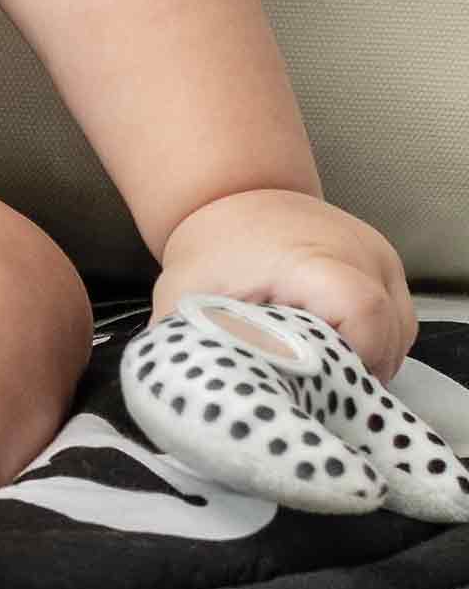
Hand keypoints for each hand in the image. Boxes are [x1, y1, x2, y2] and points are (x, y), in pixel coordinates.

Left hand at [155, 189, 415, 378]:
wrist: (235, 194)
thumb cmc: (212, 247)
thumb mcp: (187, 295)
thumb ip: (194, 344)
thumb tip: (197, 392)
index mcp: (310, 260)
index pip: (363, 311)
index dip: (354, 357)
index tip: (325, 387)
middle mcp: (358, 253)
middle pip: (391, 329)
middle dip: (361, 371)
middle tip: (321, 394)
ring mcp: (378, 255)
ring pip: (402, 328)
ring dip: (372, 360)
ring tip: (328, 377)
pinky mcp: (384, 262)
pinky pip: (399, 316)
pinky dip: (378, 342)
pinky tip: (342, 355)